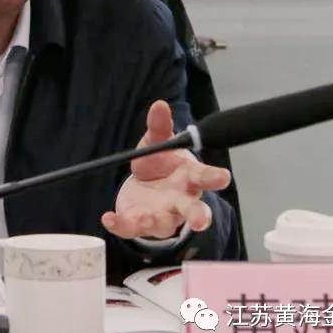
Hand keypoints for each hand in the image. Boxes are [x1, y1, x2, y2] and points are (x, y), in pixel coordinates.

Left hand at [102, 100, 231, 239]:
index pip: (205, 177)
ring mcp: (162, 215)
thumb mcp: (158, 143)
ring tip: (146, 217)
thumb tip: (159, 104)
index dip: (215, 177)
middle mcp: (180, 200)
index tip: (223, 177)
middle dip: (198, 215)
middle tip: (200, 221)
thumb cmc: (159, 165)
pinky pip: (131, 228)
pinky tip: (108, 218)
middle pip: (193, 210)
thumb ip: (160, 127)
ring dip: (156, 221)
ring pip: (164, 223)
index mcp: (189, 178)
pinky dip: (120, 225)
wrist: (142, 187)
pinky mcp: (140, 223)